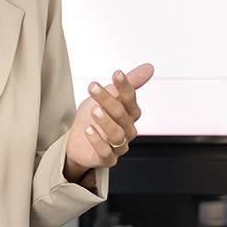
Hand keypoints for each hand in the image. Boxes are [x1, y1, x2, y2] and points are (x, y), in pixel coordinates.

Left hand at [65, 64, 153, 181]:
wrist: (77, 140)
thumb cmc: (94, 116)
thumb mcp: (107, 96)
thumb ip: (128, 84)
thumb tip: (150, 67)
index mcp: (130, 114)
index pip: (131, 99)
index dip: (125, 86)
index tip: (116, 73)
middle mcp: (127, 130)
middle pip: (122, 115)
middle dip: (107, 100)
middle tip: (93, 87)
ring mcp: (118, 146)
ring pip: (116, 134)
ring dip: (105, 121)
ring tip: (93, 110)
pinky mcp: (106, 159)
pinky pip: (105, 152)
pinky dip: (97, 141)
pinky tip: (88, 129)